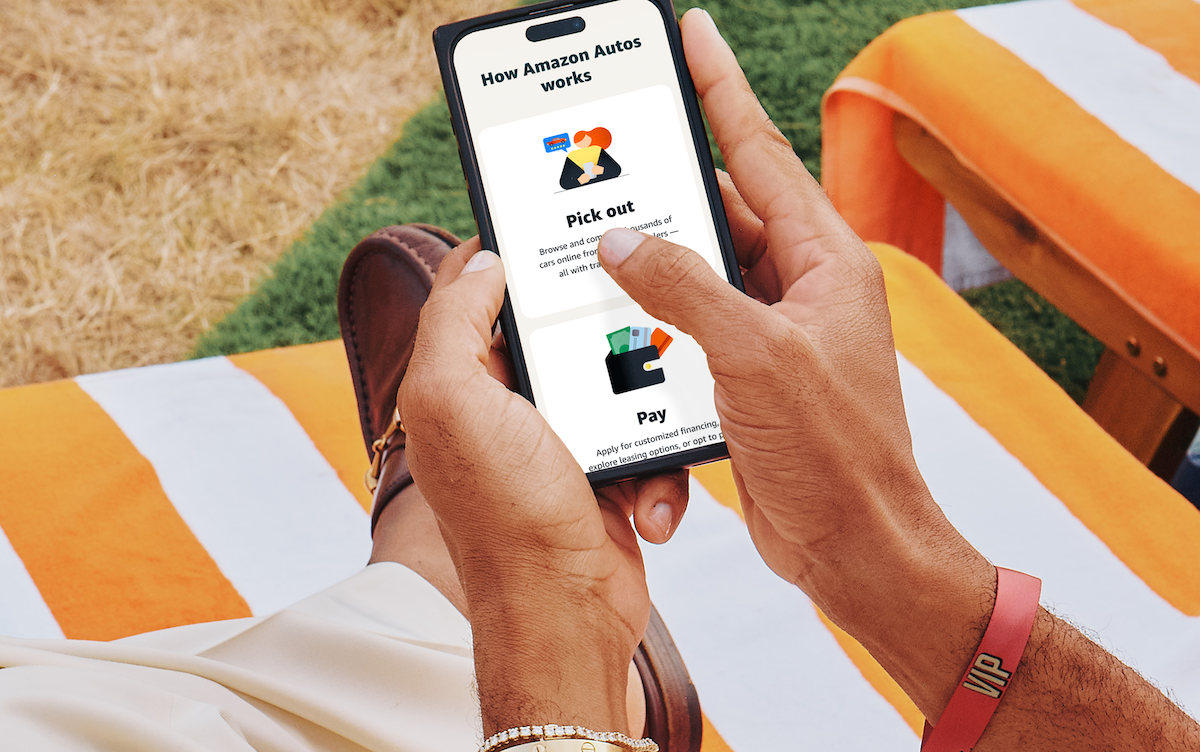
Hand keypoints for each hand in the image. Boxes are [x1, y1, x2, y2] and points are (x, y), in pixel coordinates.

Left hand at [398, 239, 686, 735]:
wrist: (566, 612)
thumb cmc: (507, 514)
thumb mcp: (453, 401)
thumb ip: (453, 320)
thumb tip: (482, 261)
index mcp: (459, 386)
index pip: (473, 296)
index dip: (505, 255)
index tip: (548, 224)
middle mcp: (502, 411)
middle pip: (554, 332)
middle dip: (591, 319)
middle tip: (630, 291)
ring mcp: (556, 443)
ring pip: (609, 380)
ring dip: (635, 395)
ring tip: (647, 407)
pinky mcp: (603, 473)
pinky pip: (640, 437)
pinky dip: (652, 460)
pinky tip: (647, 489)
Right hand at [596, 9, 992, 718]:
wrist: (854, 545)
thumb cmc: (835, 456)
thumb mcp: (757, 357)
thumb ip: (688, 289)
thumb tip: (625, 242)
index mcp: (824, 260)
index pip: (761, 152)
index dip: (721, 89)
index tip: (692, 34)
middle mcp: (802, 285)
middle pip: (724, 208)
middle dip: (669, 185)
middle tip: (615, 151)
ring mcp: (775, 330)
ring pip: (702, 269)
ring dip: (656, 260)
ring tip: (603, 239)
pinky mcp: (750, 372)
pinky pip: (694, 322)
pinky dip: (659, 317)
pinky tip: (623, 318)